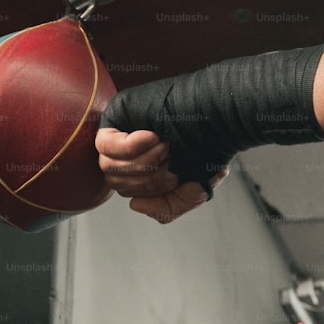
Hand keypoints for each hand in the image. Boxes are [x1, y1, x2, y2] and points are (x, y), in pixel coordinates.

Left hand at [95, 128, 227, 222]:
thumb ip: (165, 209)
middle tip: (171, 157)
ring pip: (108, 165)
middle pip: (115, 181)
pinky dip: (130, 146)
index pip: (126, 191)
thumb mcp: (191, 192)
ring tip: (166, 145)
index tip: (176, 176)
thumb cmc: (207, 150)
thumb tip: (134, 204)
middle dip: (148, 177)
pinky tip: (153, 136)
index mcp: (141, 169)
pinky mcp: (115, 115)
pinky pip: (104, 143)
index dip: (151, 191)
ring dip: (143, 161)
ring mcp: (118, 133)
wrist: (219, 119)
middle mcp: (126, 153)